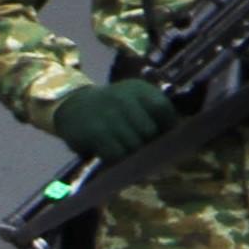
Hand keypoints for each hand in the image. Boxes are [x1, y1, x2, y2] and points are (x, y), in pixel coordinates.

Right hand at [53, 77, 179, 161]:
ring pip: (134, 146)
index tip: (160, 134)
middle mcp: (123, 98)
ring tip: (122, 147)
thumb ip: (155, 116)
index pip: (163, 110)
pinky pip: (116, 155)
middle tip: (138, 144)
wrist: (73, 107)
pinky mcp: (94, 133)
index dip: (166, 127)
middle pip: (149, 132)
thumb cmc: (113, 110)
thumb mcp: (134, 101)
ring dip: (131, 153)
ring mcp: (108, 115)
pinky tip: (111, 152)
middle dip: (147, 144)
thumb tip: (175, 142)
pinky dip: (116, 159)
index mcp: (138, 89)